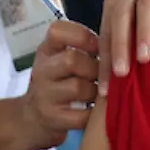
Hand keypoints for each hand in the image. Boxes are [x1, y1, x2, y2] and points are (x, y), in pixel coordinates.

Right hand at [19, 20, 98, 149]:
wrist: (32, 119)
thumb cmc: (57, 84)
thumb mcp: (60, 60)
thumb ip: (82, 49)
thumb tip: (118, 43)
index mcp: (46, 51)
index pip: (57, 31)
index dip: (83, 36)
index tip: (98, 46)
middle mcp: (41, 71)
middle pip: (72, 59)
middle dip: (95, 67)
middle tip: (103, 75)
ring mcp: (44, 96)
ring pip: (78, 87)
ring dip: (96, 91)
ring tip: (100, 93)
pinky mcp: (52, 119)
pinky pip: (82, 114)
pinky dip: (94, 112)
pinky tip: (96, 110)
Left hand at [97, 0, 149, 91]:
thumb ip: (130, 26)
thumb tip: (124, 69)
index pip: (106, 30)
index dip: (104, 59)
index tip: (105, 88)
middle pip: (120, 17)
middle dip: (119, 48)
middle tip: (119, 76)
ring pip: (143, 7)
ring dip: (143, 33)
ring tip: (145, 59)